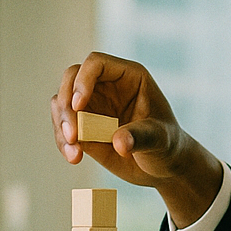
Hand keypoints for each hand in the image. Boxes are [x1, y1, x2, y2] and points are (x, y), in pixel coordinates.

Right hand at [50, 52, 223, 227]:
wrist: (163, 167)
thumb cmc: (168, 146)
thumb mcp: (161, 140)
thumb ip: (141, 137)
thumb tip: (119, 143)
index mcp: (128, 76)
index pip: (96, 63)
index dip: (83, 80)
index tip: (79, 105)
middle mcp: (106, 85)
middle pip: (71, 79)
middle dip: (66, 106)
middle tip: (73, 134)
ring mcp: (92, 104)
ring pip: (62, 103)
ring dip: (62, 127)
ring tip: (76, 154)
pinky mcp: (83, 124)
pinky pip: (63, 126)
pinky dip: (63, 142)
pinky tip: (75, 158)